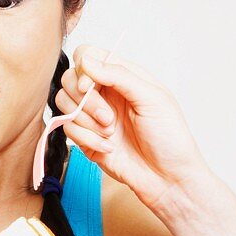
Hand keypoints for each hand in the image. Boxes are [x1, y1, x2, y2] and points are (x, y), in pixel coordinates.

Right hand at [55, 46, 206, 212]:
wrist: (168, 179)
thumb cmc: (171, 139)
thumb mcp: (152, 99)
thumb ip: (120, 75)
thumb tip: (88, 61)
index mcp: (124, 77)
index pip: (89, 56)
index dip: (82, 69)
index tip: (88, 87)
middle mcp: (106, 93)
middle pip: (70, 80)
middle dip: (85, 101)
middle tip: (108, 118)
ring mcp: (94, 116)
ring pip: (64, 104)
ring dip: (86, 121)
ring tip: (111, 133)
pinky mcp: (86, 138)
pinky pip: (68, 130)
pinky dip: (87, 140)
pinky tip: (108, 148)